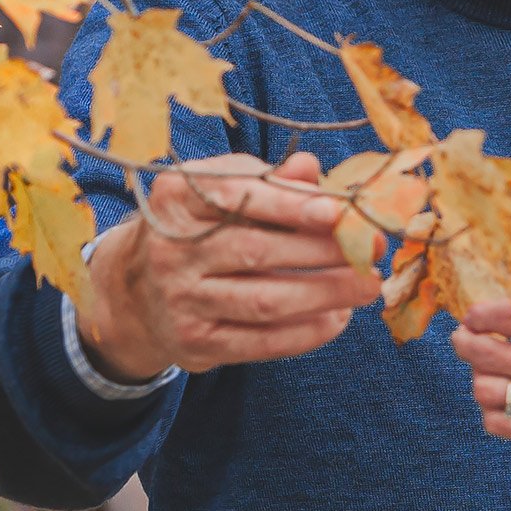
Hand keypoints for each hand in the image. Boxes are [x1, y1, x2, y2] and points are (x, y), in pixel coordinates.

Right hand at [81, 151, 381, 379]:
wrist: (138, 290)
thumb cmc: (200, 229)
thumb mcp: (222, 193)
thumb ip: (267, 180)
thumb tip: (312, 168)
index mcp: (176, 197)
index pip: (236, 197)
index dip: (291, 204)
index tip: (340, 211)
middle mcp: (171, 249)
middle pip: (256, 251)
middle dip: (322, 251)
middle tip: (372, 248)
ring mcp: (181, 300)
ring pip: (263, 300)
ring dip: (324, 294)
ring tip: (367, 286)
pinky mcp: (195, 343)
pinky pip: (260, 342)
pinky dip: (305, 333)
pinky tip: (338, 318)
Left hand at [451, 297, 510, 455]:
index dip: (482, 314)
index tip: (473, 315)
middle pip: (486, 353)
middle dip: (465, 343)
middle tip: (465, 339)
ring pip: (485, 389)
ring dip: (480, 377)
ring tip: (491, 371)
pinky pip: (498, 423)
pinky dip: (493, 410)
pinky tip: (507, 400)